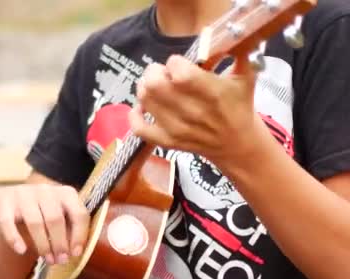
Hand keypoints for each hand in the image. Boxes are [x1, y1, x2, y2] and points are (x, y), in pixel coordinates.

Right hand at [0, 184, 89, 264]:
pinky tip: (21, 250)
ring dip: (42, 245)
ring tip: (47, 259)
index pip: (78, 214)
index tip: (75, 254)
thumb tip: (73, 253)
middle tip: (60, 261)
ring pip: (35, 222)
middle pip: (55, 219)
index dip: (79, 236)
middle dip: (59, 243)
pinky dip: (14, 238)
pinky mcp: (3, 200)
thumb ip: (69, 231)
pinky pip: (8, 222)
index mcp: (65, 193)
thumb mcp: (61, 218)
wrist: (13, 204)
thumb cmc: (44, 215)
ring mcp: (23, 193)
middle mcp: (45, 189)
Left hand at [129, 54, 263, 165]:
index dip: (174, 62)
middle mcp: (192, 111)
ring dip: (144, 87)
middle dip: (155, 71)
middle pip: (155, 84)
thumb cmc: (239, 106)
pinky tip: (142, 107)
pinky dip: (135, 115)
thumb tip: (228, 32)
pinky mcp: (167, 141)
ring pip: (145, 99)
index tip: (180, 64)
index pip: (178, 71)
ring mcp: (177, 128)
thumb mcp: (246, 76)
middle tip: (163, 73)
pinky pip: (139, 128)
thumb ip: (238, 52)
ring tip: (155, 86)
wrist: (238, 144)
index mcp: (212, 93)